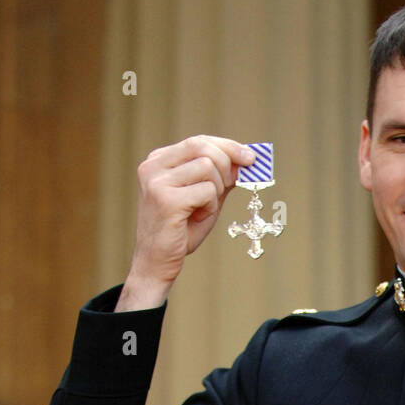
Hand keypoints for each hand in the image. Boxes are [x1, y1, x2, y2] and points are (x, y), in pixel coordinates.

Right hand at [116, 135, 255, 309]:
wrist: (157, 262)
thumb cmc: (181, 231)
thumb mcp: (204, 198)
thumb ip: (220, 178)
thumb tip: (246, 160)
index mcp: (159, 160)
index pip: (198, 141)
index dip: (228, 146)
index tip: (250, 157)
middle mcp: (153, 166)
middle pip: (203, 147)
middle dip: (226, 166)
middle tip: (229, 186)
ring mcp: (157, 181)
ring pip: (207, 167)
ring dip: (216, 191)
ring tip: (203, 209)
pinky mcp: (166, 199)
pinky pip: (206, 191)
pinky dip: (211, 206)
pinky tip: (197, 218)